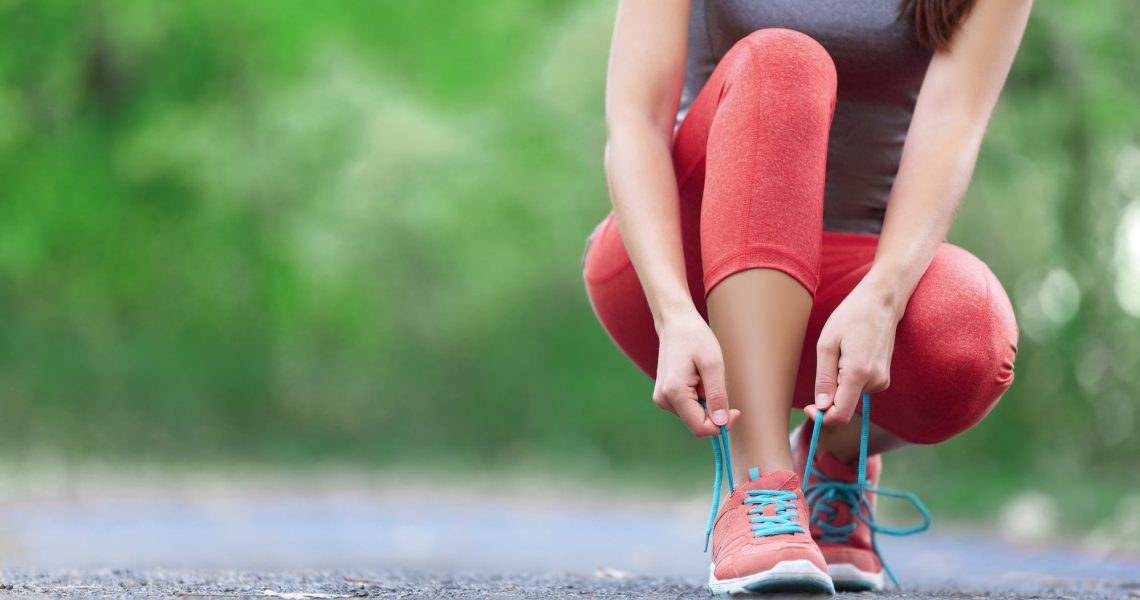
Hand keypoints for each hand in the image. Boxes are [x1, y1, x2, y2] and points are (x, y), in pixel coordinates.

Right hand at [652, 308, 741, 436]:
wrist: (675, 322)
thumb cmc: (694, 337)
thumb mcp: (713, 364)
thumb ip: (717, 396)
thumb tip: (721, 423)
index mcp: (674, 392)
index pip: (700, 427)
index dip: (721, 424)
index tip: (736, 410)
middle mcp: (664, 399)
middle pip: (697, 423)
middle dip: (713, 411)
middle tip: (719, 385)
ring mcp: (662, 398)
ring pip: (693, 416)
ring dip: (706, 402)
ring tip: (704, 377)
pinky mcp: (665, 395)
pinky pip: (688, 407)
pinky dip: (699, 397)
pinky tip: (697, 378)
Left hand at [806, 274, 903, 425]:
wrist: (881, 302)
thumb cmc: (850, 317)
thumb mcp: (827, 345)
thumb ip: (824, 379)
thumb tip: (821, 406)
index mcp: (858, 374)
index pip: (841, 414)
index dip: (822, 417)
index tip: (809, 407)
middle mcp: (875, 381)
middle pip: (845, 406)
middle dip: (829, 395)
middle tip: (826, 364)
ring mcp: (882, 380)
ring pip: (851, 397)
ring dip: (839, 383)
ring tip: (841, 354)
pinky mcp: (884, 378)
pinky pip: (859, 388)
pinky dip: (849, 379)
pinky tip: (851, 355)